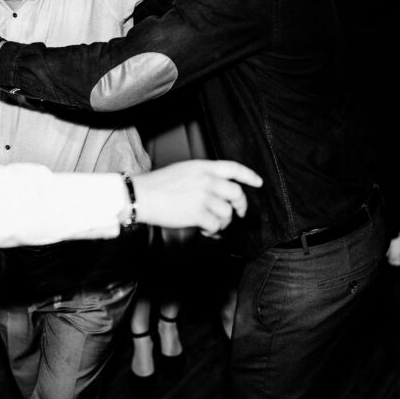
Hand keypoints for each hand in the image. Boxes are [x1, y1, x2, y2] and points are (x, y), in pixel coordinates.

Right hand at [131, 159, 262, 234]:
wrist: (141, 195)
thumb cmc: (157, 185)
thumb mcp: (183, 170)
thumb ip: (202, 176)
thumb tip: (217, 191)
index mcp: (203, 167)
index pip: (233, 168)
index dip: (249, 176)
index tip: (258, 183)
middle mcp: (206, 180)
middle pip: (236, 193)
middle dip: (241, 206)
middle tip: (238, 213)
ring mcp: (203, 196)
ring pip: (227, 213)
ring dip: (223, 223)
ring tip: (213, 225)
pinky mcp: (197, 213)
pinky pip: (215, 225)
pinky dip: (212, 231)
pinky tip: (205, 230)